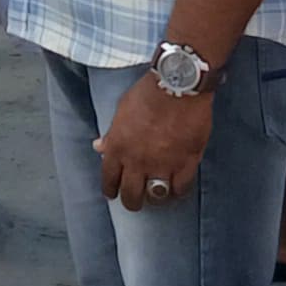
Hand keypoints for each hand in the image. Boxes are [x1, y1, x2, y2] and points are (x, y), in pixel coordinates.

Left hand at [93, 78, 213, 213]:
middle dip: (132, 201)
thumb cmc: (147, 93)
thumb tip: (99, 146)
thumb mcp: (121, 110)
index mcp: (118, 148)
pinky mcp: (186, 163)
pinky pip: (181, 188)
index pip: (109, 179)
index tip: (113, 193)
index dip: (110, 189)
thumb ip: (112, 133)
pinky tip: (177, 189)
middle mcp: (137, 161)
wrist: (177, 84)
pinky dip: (178, 191)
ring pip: (156, 196)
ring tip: (157, 196)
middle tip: (135, 201)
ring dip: (155, 198)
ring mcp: (162, 164)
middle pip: (131, 194)